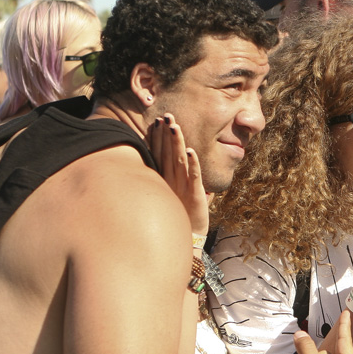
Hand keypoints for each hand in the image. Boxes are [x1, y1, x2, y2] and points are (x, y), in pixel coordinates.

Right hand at [147, 113, 209, 235]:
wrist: (189, 237)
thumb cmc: (184, 215)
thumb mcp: (180, 194)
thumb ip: (182, 179)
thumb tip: (186, 164)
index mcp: (167, 180)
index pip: (162, 155)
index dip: (160, 138)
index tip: (158, 122)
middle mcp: (172, 182)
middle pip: (168, 154)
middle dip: (167, 135)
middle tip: (165, 116)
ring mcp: (182, 188)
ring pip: (179, 161)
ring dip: (177, 144)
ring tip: (175, 127)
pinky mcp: (194, 195)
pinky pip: (193, 177)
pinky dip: (193, 164)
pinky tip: (191, 151)